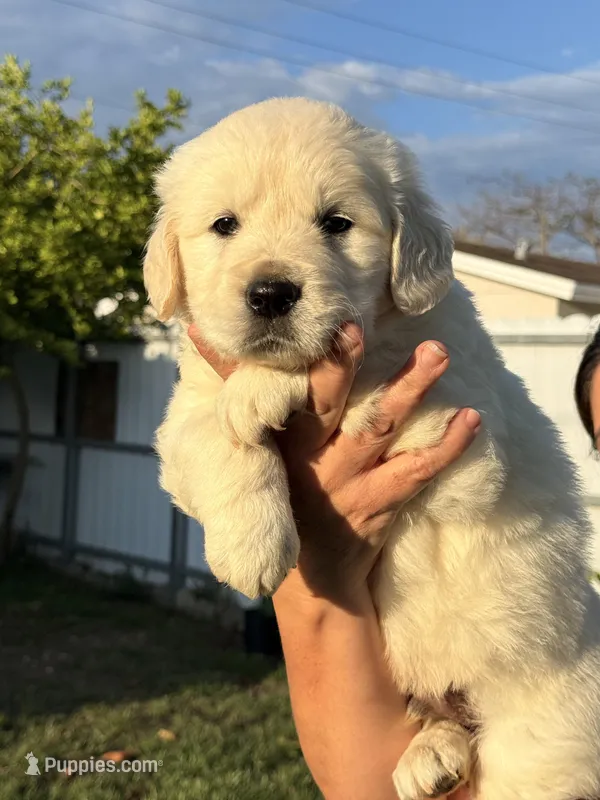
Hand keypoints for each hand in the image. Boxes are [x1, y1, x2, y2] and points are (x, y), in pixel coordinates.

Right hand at [189, 323, 479, 603]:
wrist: (314, 581)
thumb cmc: (281, 492)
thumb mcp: (252, 448)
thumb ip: (232, 387)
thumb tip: (199, 334)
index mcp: (279, 443)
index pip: (279, 394)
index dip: (292, 362)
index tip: (310, 326)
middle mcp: (312, 460)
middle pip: (327, 406)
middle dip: (342, 366)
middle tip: (359, 328)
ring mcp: (349, 483)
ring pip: (378, 430)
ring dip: (409, 390)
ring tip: (437, 352)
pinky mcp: (382, 504)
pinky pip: (417, 473)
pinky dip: (447, 447)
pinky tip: (473, 419)